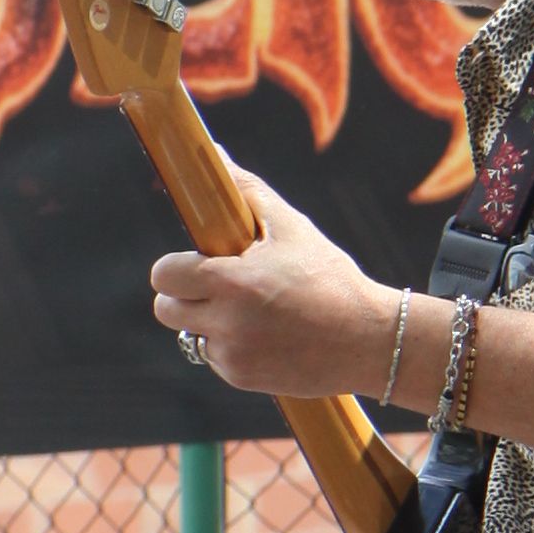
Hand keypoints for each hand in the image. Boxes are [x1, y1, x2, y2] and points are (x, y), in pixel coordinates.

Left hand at [151, 175, 388, 397]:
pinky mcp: (242, 379)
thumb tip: (215, 154)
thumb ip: (247, 190)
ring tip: (253, 310)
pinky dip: (232, 347)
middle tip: (218, 286)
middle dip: (184, 295)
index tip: (198, 262)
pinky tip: (268, 335)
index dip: (177, 266)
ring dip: (209, 322)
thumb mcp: (291, 228)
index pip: (164, 274)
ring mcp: (232, 356)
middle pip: (166, 309)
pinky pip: (216, 358)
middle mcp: (225, 323)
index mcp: (230, 281)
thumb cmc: (330, 277)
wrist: (369, 339)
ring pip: (191, 334)